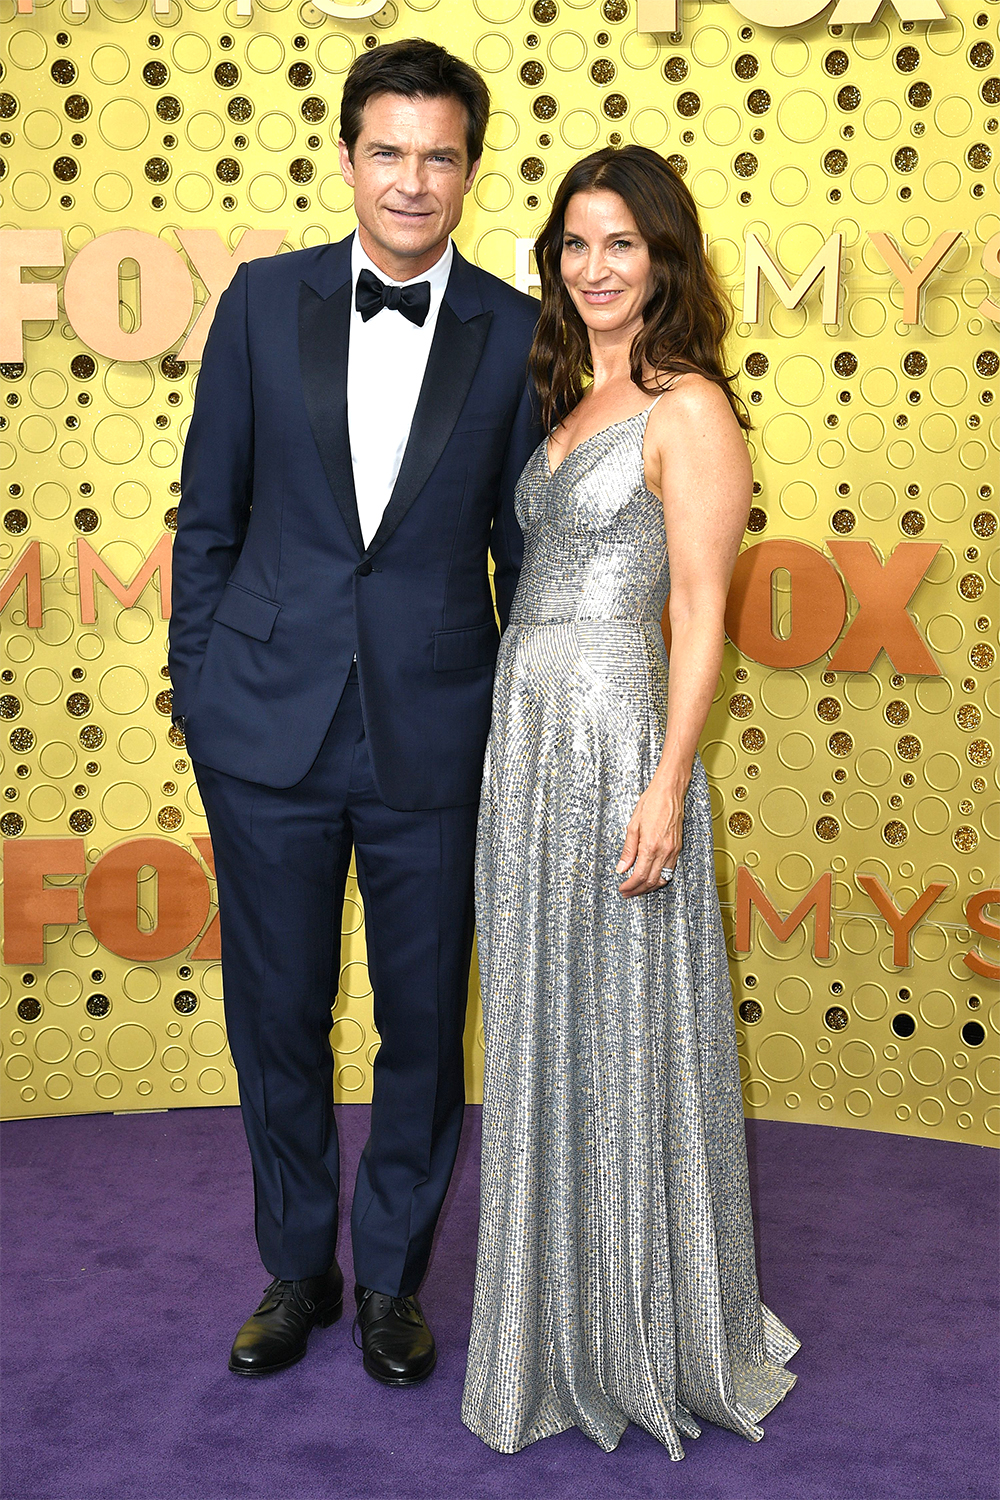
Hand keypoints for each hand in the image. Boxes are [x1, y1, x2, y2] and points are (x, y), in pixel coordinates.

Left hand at [615, 770, 687, 897]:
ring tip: (637, 889)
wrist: (670, 791)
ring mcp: (674, 850)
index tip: (622, 889)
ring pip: (663, 879)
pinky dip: (660, 878)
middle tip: (627, 893)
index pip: (640, 875)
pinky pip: (670, 870)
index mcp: (651, 846)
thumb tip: (622, 868)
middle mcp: (665, 851)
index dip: (630, 886)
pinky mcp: (678, 848)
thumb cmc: (651, 803)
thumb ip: (628, 850)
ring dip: (649, 887)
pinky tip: (651, 878)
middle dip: (638, 890)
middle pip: (651, 881)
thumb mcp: (633, 825)